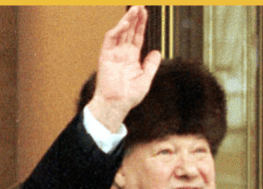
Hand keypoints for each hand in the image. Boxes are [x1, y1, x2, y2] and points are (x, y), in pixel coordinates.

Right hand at [88, 6, 161, 131]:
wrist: (116, 104)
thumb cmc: (129, 96)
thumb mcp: (146, 79)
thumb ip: (151, 65)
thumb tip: (157, 52)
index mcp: (131, 58)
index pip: (137, 37)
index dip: (141, 24)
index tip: (145, 13)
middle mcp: (122, 54)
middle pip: (129, 31)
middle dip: (135, 18)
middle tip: (140, 6)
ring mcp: (113, 54)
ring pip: (120, 32)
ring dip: (127, 20)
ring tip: (135, 9)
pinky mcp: (105, 56)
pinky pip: (110, 39)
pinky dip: (117, 30)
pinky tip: (125, 23)